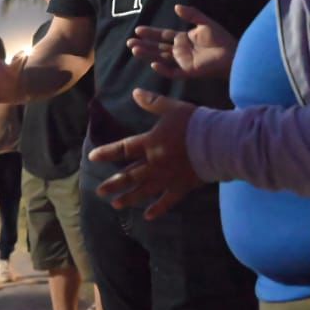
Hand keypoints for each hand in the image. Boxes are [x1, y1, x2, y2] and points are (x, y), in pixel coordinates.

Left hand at [88, 89, 203, 219]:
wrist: (216, 142)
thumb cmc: (194, 123)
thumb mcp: (171, 108)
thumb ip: (152, 103)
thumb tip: (135, 93)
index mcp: (150, 143)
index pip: (123, 148)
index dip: (107, 152)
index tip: (93, 157)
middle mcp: (154, 163)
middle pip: (130, 175)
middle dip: (114, 183)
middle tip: (100, 192)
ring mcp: (167, 177)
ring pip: (144, 190)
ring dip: (129, 198)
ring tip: (116, 205)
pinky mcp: (181, 187)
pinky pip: (167, 201)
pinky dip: (157, 209)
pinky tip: (147, 216)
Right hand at [127, 4, 235, 79]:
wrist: (233, 53)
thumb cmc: (221, 38)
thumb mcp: (204, 22)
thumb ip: (191, 14)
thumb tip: (175, 6)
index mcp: (182, 39)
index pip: (162, 36)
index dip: (150, 33)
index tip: (137, 30)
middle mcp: (180, 50)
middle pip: (157, 48)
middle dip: (144, 45)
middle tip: (129, 42)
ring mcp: (182, 61)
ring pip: (161, 58)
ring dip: (148, 55)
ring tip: (135, 50)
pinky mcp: (188, 71)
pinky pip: (172, 72)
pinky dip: (163, 69)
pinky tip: (154, 63)